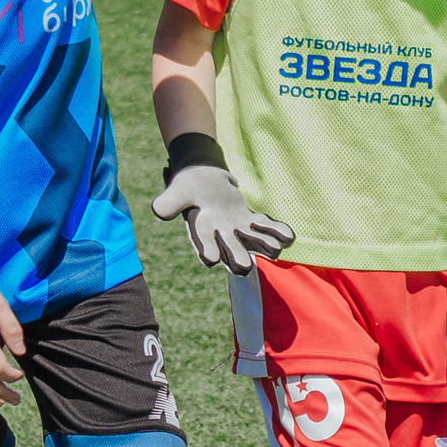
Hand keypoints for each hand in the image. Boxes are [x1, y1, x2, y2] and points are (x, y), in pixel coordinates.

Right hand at [151, 163, 294, 273]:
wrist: (203, 178)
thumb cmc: (187, 186)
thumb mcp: (177, 191)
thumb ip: (169, 203)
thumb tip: (157, 211)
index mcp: (199, 230)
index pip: (202, 242)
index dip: (206, 249)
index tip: (210, 259)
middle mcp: (219, 235)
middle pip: (230, 248)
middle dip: (237, 257)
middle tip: (244, 268)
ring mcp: (236, 229)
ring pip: (251, 240)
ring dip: (264, 246)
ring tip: (276, 251)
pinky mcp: (248, 221)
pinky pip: (263, 226)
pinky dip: (276, 231)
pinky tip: (289, 237)